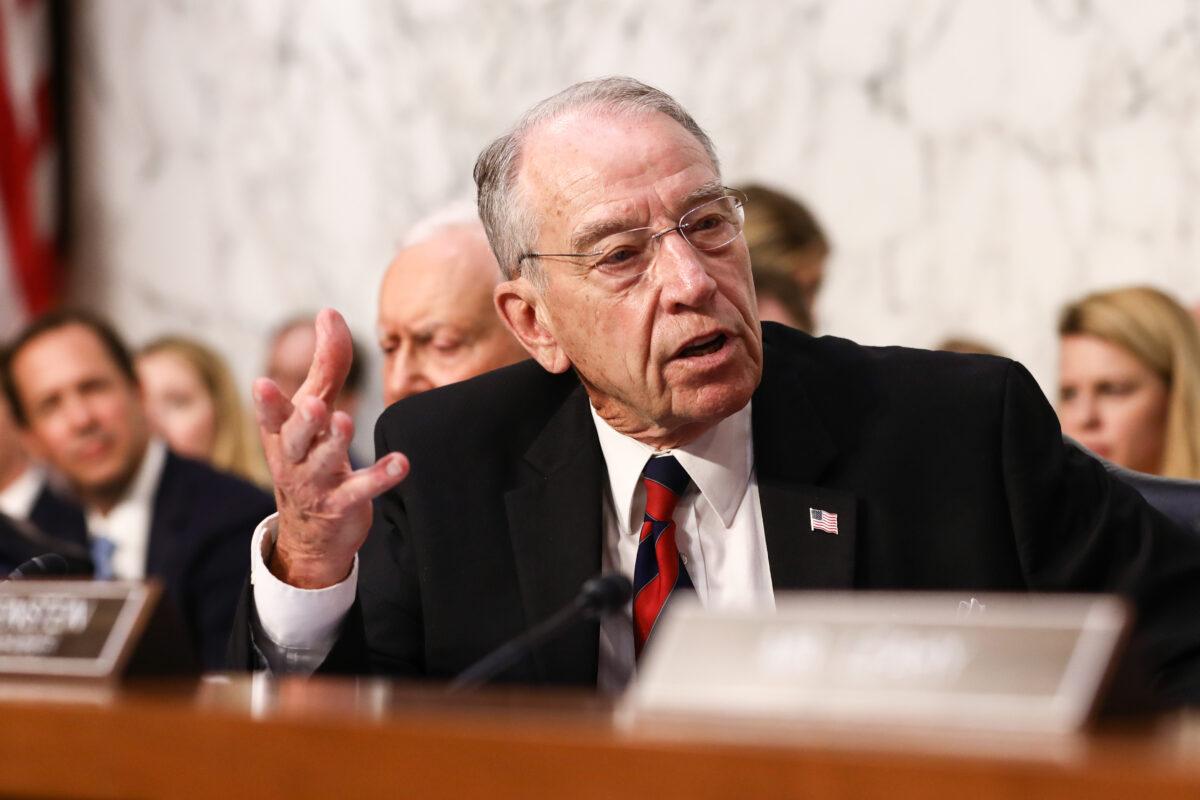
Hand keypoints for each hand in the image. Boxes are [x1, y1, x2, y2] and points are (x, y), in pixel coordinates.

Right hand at [254, 309, 408, 587]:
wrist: (310, 532)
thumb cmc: (309, 454)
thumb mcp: (312, 409)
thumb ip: (326, 364)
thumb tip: (329, 312)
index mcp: (282, 432)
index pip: (272, 414)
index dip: (267, 402)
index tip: (262, 383)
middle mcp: (295, 457)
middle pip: (295, 437)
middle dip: (303, 420)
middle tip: (314, 404)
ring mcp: (317, 483)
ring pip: (325, 461)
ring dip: (335, 442)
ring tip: (345, 422)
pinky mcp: (343, 503)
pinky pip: (362, 490)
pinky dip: (381, 476)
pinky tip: (402, 463)